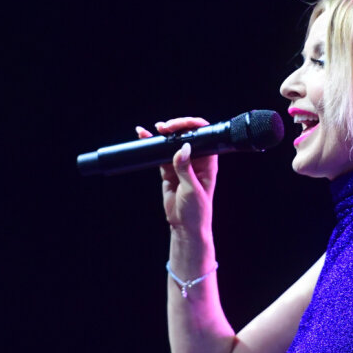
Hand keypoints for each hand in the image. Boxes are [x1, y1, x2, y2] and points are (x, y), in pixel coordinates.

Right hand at [135, 117, 217, 234]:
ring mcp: (181, 165)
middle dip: (176, 128)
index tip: (178, 126)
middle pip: (186, 137)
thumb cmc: (197, 210)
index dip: (192, 127)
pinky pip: (160, 155)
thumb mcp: (192, 189)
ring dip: (163, 135)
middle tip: (164, 128)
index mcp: (208, 162)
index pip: (203, 137)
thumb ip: (185, 168)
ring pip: (172, 145)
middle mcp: (196, 161)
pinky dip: (153, 146)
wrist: (185, 226)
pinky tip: (145, 136)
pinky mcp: (169, 171)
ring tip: (154, 130)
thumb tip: (183, 147)